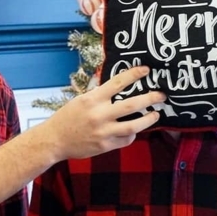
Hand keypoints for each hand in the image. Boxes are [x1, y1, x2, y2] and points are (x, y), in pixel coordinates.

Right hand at [41, 66, 163, 160]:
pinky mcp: (106, 145)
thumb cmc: (67, 117)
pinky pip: (126, 138)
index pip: (118, 83)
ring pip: (134, 125)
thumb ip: (99, 95)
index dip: (134, 75)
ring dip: (149, 119)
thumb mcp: (81, 100)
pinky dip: (132, 133)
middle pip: (132, 104)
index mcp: (92, 99)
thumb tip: (118, 87)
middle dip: (150, 98)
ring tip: (156, 114)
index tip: (146, 70)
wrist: (54, 140)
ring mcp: (104, 131)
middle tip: (162, 95)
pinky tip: (134, 130)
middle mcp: (100, 114)